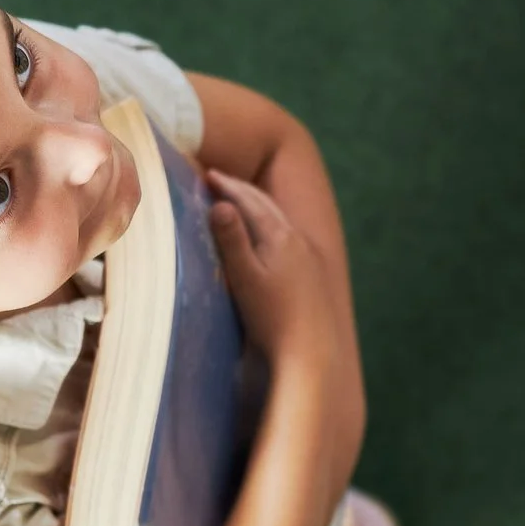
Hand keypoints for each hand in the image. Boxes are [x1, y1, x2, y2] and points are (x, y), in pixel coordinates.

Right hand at [206, 170, 334, 363]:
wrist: (312, 351)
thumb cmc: (272, 318)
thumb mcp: (245, 278)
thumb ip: (231, 240)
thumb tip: (219, 204)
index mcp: (281, 236)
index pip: (250, 201)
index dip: (228, 186)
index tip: (208, 174)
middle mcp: (300, 241)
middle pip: (268, 206)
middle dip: (243, 191)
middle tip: (221, 181)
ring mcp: (311, 258)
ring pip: (282, 221)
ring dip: (260, 207)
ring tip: (242, 204)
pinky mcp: (315, 275)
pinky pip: (290, 237)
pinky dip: (273, 226)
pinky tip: (270, 241)